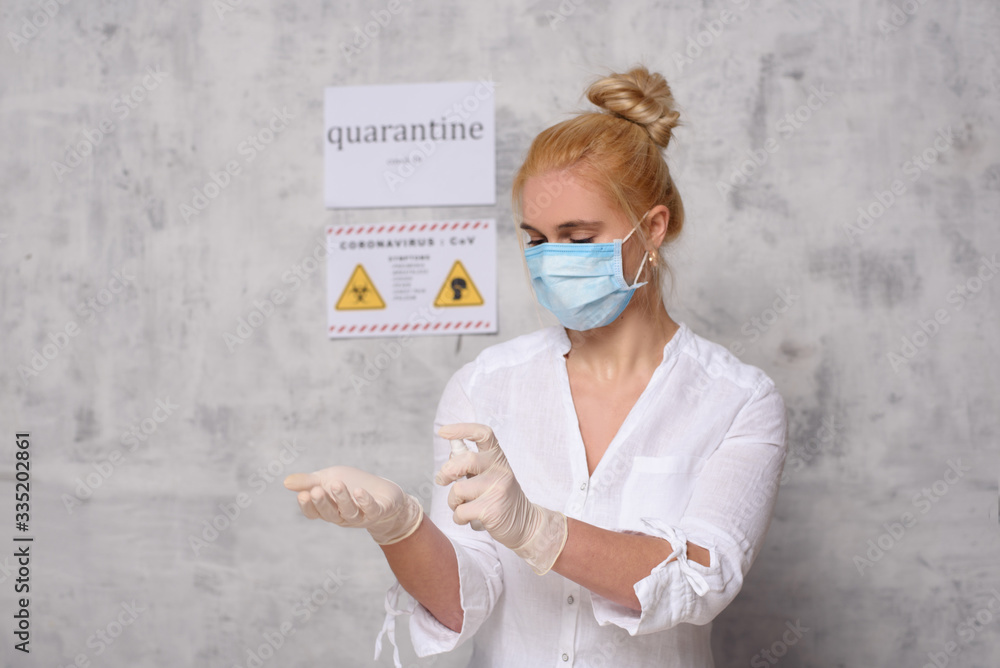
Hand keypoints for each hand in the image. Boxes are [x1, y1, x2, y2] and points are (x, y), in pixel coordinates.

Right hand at [284, 466, 423, 545]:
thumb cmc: (353, 485)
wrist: (385, 495)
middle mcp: (343, 516)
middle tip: (316, 490)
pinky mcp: (378, 511)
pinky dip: (365, 501)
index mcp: (329, 509)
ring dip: (342, 498)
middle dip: (323, 503)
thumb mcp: (329, 479)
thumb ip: (309, 481)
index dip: (308, 506)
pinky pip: (371, 509)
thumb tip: (285, 482)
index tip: (303, 494)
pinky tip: (360, 492)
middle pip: (330, 514)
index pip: (314, 513)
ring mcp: (361, 516)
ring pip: (349, 511)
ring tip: (336, 484)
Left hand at [435, 423, 566, 574]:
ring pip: (458, 489)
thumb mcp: (490, 475)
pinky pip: (460, 511)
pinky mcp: (491, 509)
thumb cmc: (499, 498)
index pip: (483, 433)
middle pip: (466, 460)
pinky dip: (458, 518)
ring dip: (453, 502)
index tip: (443, 432)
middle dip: (447, 471)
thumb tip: (449, 457)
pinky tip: (469, 519)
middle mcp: (500, 469)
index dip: (461, 429)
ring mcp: (497, 488)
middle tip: (442, 480)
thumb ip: (471, 465)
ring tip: (464, 506)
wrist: (525, 524)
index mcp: (497, 458)